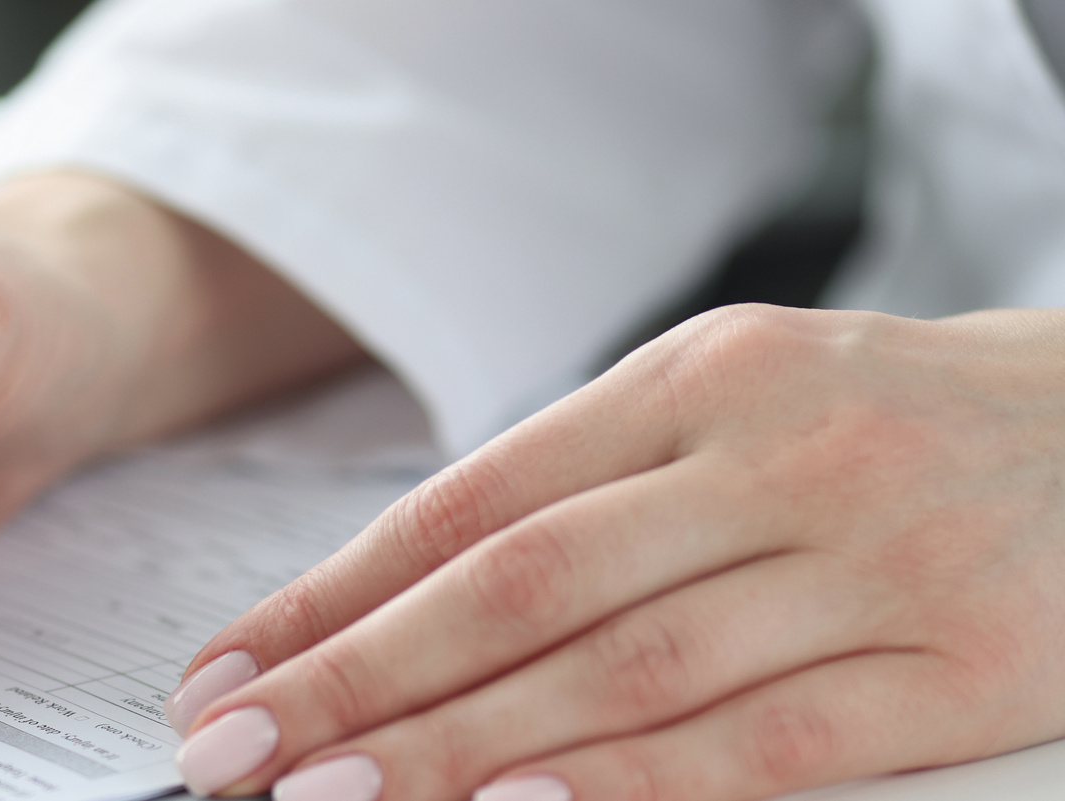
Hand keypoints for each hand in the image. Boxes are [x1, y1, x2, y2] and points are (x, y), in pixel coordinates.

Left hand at [165, 304, 1064, 799]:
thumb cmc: (882, 427)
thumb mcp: (728, 408)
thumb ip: (583, 494)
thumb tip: (386, 607)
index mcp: (696, 379)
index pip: (470, 501)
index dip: (334, 595)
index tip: (228, 667)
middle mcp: (776, 455)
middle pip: (522, 586)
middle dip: (359, 679)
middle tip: (240, 750)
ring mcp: (874, 561)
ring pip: (626, 668)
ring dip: (458, 744)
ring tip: (334, 795)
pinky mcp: (966, 665)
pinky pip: (774, 741)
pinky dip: (636, 783)